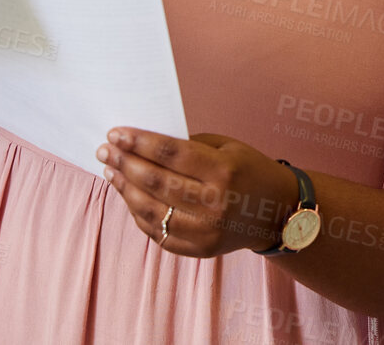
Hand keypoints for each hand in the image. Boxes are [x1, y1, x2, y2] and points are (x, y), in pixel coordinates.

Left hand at [97, 128, 297, 256]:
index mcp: (223, 171)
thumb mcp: (227, 148)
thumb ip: (188, 145)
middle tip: (105, 150)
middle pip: (156, 181)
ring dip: (125, 189)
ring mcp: (206, 231)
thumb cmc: (249, 171)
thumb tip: (143, 143)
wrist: (278, 213)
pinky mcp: (200, 250)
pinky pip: (158, 233)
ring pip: (151, 210)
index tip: (116, 133)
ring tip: (111, 172)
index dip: (139, 142)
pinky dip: (138, 214)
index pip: (170, 153)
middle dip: (125, 163)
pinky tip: (128, 196)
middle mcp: (215, 203)